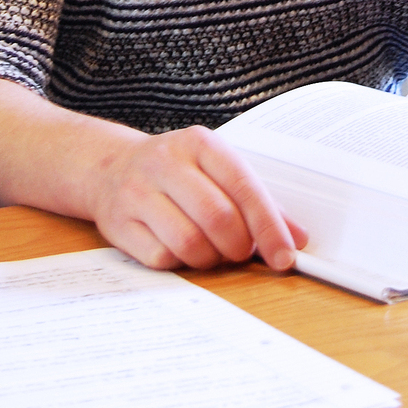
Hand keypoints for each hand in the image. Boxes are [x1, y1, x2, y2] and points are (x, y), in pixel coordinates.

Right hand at [90, 123, 307, 271]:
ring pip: (189, 243)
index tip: (285, 256)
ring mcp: (138, 191)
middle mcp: (167, 162)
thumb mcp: (216, 171)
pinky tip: (180, 251)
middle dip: (239, 246)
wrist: (110, 168)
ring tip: (211, 252)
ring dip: (209, 259)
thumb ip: (257, 202)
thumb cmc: (178, 174)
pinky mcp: (118, 222)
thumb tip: (296, 238)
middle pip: (218, 217)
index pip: (243, 186)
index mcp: (200, 143)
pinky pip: (161, 258)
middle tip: (240, 253)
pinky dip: (180, 264)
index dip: (269, 226)